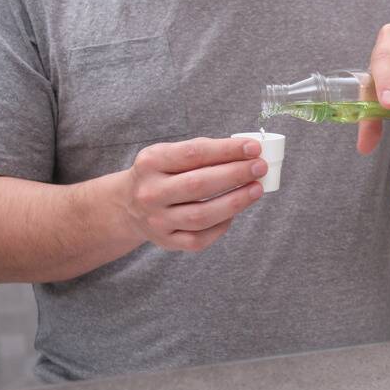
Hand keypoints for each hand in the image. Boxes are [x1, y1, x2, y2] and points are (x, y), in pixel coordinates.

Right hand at [121, 137, 266, 251]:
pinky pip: (199, 238)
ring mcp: (157, 220)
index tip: (254, 148)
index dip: (227, 150)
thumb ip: (203, 152)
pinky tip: (235, 213)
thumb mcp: (170, 154)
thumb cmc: (162, 174)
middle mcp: (150, 192)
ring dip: (235, 202)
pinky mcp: (166, 241)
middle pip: (199, 185)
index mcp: (151, 162)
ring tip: (256, 189)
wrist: (129, 206)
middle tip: (260, 168)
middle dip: (235, 175)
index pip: (193, 153)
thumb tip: (247, 152)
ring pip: (202, 215)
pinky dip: (221, 225)